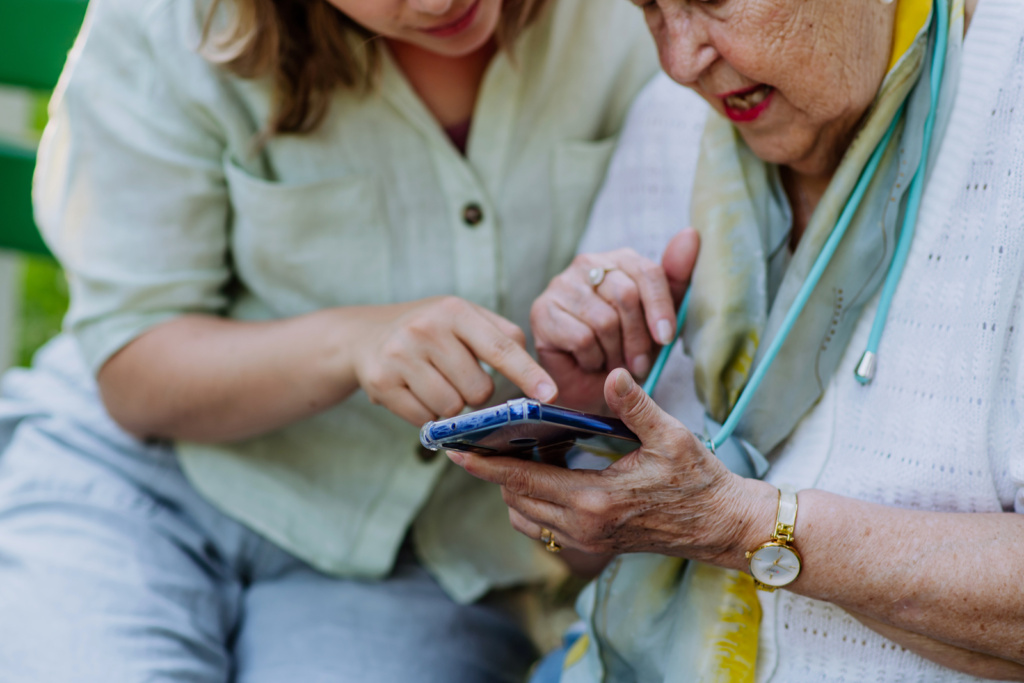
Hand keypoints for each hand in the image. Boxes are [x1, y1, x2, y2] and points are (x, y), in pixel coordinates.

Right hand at [351, 296, 556, 425]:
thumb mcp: (462, 318)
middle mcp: (425, 329)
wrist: (363, 336)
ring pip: (453, 408)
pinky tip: (415, 393)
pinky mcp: (381, 384)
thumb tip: (534, 374)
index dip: (528, 374)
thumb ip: (502, 336)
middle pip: (479, 390)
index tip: (549, 394)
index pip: (501, 347)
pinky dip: (427, 415)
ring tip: (434, 383)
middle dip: (475, 392)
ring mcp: (400, 357)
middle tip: (456, 376)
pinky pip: (425, 420)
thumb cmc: (429, 330)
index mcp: (454, 311)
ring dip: (451, 405)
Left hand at [447, 368, 773, 563]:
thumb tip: (610, 373)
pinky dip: (533, 504)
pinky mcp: (595, 546)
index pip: (523, 480)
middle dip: (495, 472)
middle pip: (516, 499)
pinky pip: (544, 527)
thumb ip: (635, 405)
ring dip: (514, 489)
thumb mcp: (672, 436)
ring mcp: (588, 541)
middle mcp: (583, 527)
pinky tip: (546, 475)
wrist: (725, 527)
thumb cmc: (701, 481)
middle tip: (483, 441)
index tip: (453, 451)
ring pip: (526, 518)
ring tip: (516, 454)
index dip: (485, 464)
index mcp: (594, 500)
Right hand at [529, 229, 698, 412]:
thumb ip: (675, 280)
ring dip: (614, 352)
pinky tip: (588, 361)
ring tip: (612, 361)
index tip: (665, 339)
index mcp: (619, 260)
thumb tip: (691, 234)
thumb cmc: (626, 349)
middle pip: (625, 295)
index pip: (647, 271)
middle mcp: (587, 264)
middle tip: (638, 363)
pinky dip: (592, 359)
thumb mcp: (658, 320)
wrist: (590, 386)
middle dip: (637, 338)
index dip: (660, 308)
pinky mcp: (542, 311)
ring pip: (604, 320)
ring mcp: (561, 285)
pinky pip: (582, 338)